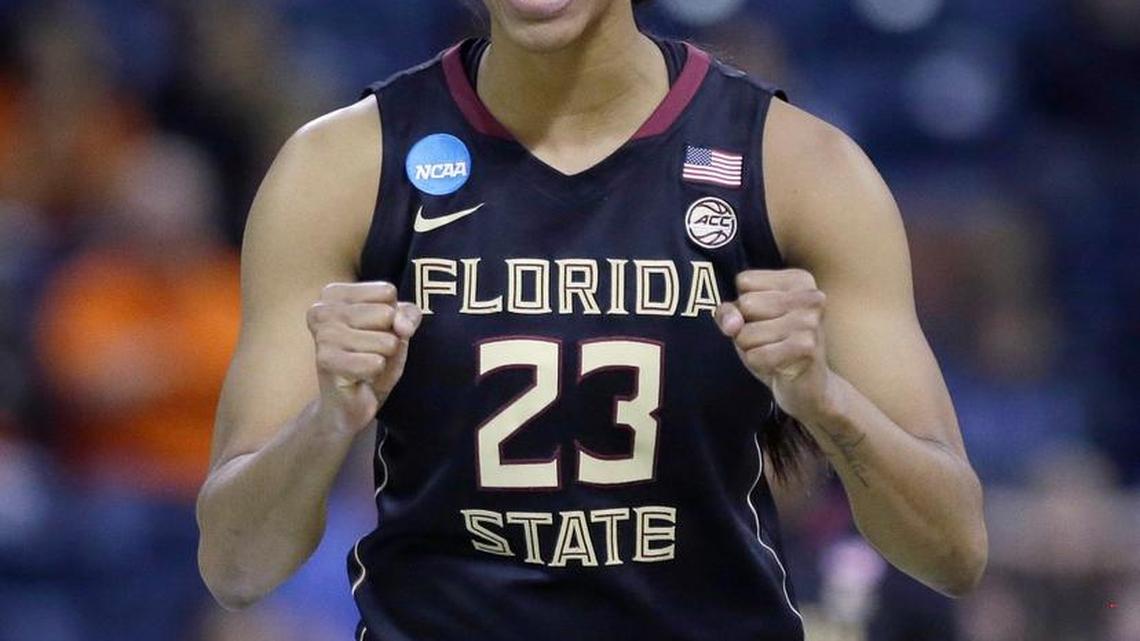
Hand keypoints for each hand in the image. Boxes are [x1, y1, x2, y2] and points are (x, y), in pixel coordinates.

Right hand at [306, 281, 421, 434]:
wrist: (349, 403)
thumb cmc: (371, 359)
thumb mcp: (398, 329)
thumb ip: (408, 315)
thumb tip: (402, 326)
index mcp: (334, 293)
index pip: (387, 292)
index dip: (392, 316)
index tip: (372, 330)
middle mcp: (322, 309)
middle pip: (387, 314)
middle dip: (388, 338)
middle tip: (368, 351)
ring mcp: (322, 335)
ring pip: (385, 340)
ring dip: (383, 357)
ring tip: (364, 363)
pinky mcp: (326, 361)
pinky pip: (376, 363)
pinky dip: (376, 373)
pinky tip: (360, 377)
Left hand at [714, 269, 834, 422]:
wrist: (809, 388)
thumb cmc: (776, 346)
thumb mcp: (747, 321)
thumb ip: (729, 312)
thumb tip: (732, 324)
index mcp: (800, 279)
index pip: (744, 281)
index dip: (744, 306)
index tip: (767, 319)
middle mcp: (811, 295)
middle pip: (744, 304)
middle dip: (746, 329)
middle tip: (772, 340)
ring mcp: (811, 321)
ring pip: (745, 332)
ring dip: (752, 349)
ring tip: (776, 352)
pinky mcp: (807, 347)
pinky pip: (755, 355)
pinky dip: (758, 364)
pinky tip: (778, 365)